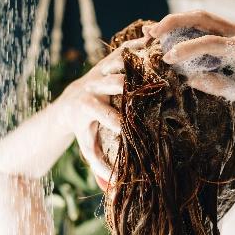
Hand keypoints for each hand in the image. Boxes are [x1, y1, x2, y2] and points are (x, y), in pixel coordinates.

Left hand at [52, 38, 146, 185]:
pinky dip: (141, 45)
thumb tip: (114, 191)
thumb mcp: (88, 147)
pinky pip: (125, 49)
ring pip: (119, 62)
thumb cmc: (84, 129)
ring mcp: (101, 70)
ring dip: (140, 63)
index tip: (135, 126)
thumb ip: (99, 167)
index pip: (103, 113)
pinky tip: (158, 43)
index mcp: (87, 107)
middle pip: (113, 83)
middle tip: (158, 90)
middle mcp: (93, 85)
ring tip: (164, 65)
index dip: (117, 119)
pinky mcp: (109, 60)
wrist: (70, 101)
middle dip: (132, 87)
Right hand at [146, 10, 234, 106]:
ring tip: (154, 30)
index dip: (187, 48)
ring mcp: (234, 28)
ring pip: (201, 16)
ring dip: (176, 20)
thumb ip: (217, 85)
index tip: (168, 57)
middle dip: (174, 22)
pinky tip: (168, 32)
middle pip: (202, 18)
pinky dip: (184, 25)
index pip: (211, 42)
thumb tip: (190, 79)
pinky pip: (204, 22)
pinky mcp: (229, 30)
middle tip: (152, 33)